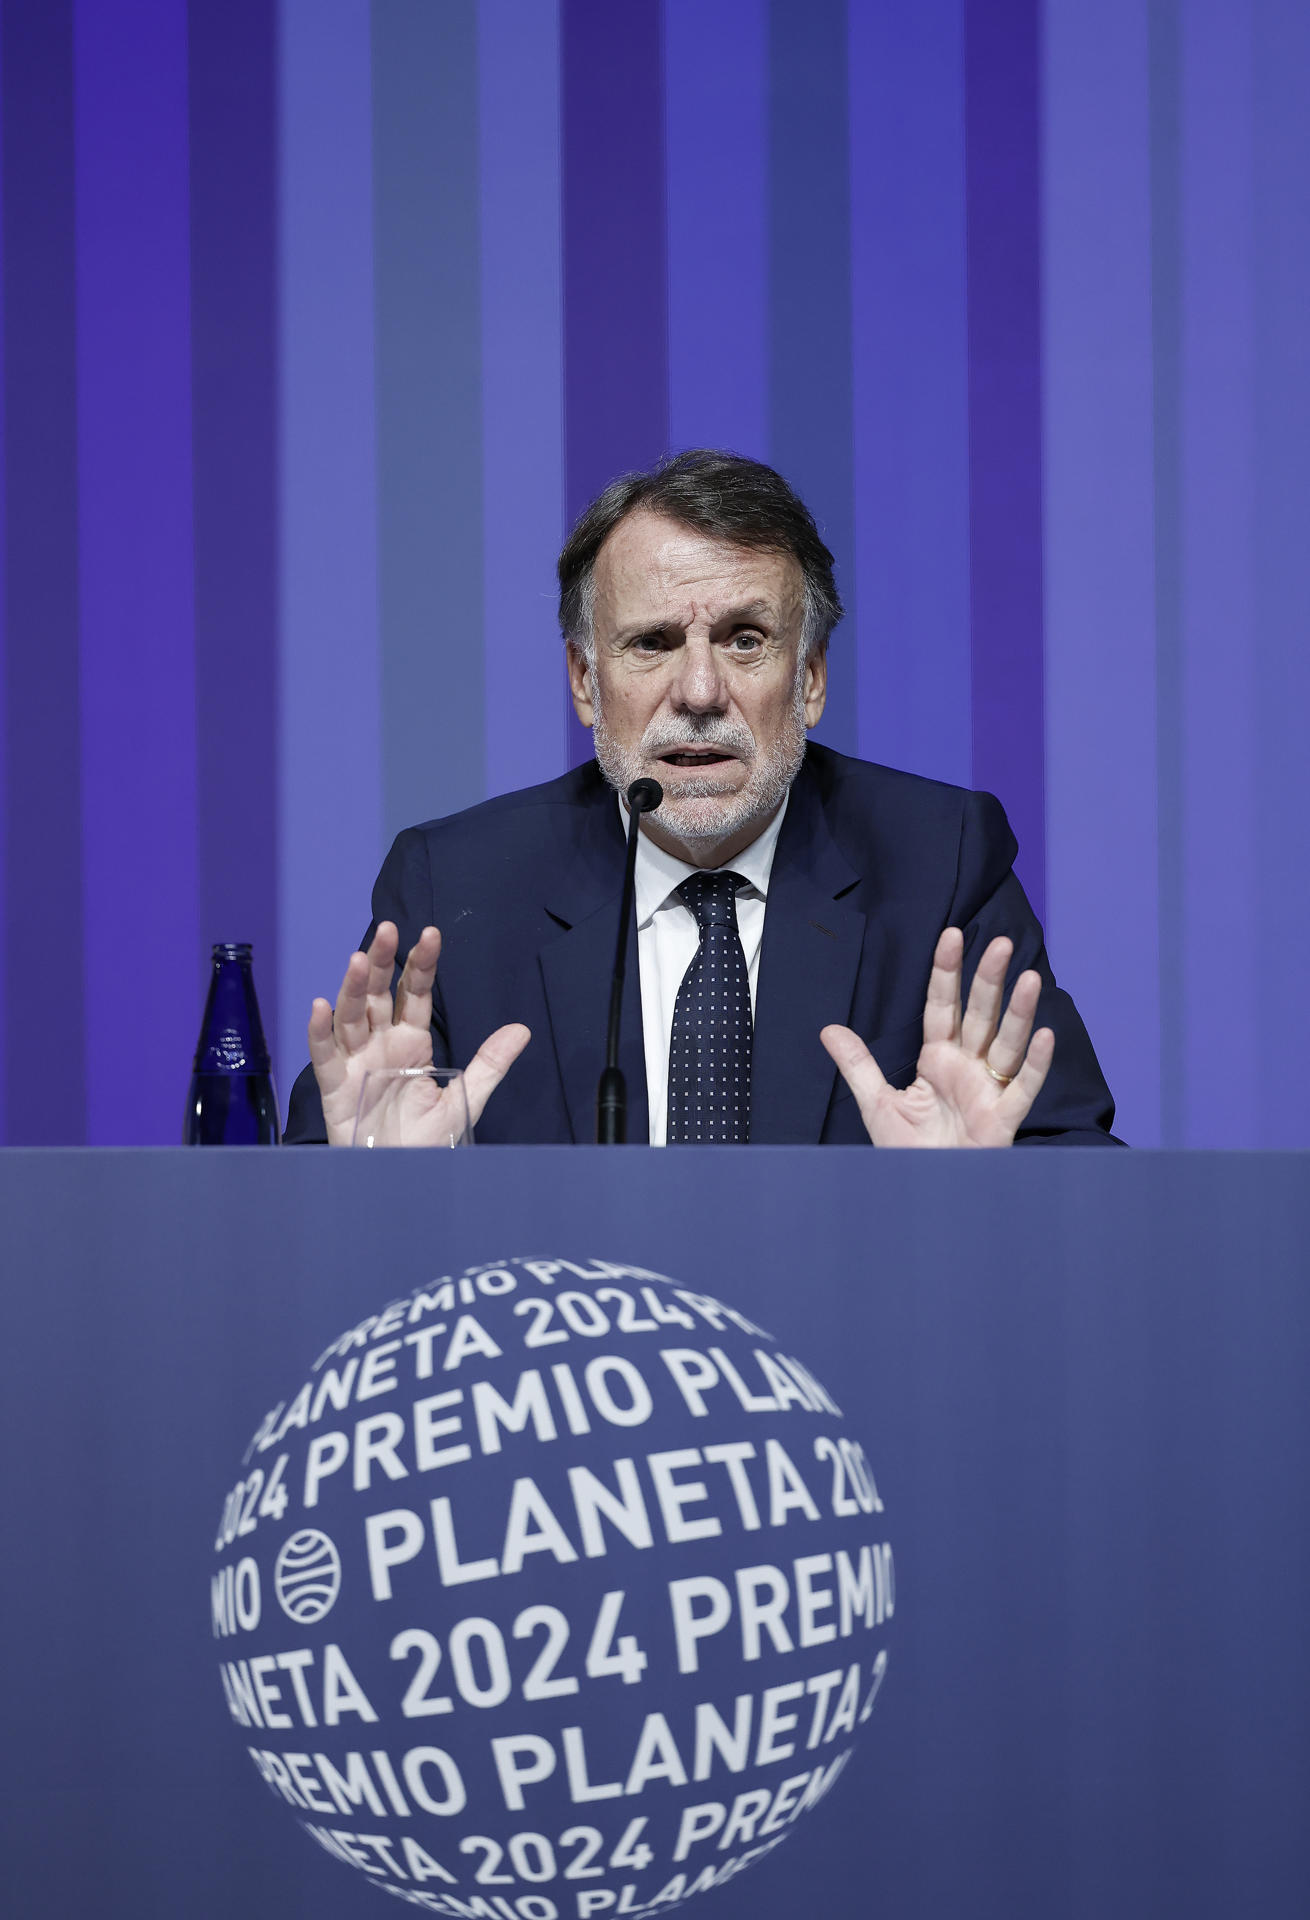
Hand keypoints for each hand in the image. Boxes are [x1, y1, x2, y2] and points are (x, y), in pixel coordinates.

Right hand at [308, 921, 529, 1145]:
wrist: (403, 1178)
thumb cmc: (428, 1140)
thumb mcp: (465, 1099)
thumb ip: (489, 1063)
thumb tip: (522, 1029)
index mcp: (412, 1042)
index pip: (416, 994)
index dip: (421, 965)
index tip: (430, 934)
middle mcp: (382, 1045)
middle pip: (380, 995)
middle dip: (384, 962)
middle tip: (388, 929)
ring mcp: (356, 1062)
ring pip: (351, 1016)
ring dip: (354, 988)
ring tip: (361, 959)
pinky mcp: (336, 1086)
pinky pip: (323, 1055)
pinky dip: (319, 1032)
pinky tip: (322, 1006)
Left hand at [820, 928, 1053, 1147]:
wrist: (925, 1192)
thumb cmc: (907, 1150)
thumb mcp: (876, 1103)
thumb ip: (858, 1064)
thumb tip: (828, 1029)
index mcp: (938, 1059)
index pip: (942, 1007)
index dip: (946, 973)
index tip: (949, 936)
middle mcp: (967, 1068)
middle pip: (980, 1016)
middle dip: (988, 980)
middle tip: (998, 943)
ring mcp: (988, 1090)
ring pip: (1007, 1043)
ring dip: (1020, 1013)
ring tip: (1030, 979)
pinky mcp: (1003, 1119)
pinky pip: (1023, 1088)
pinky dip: (1037, 1064)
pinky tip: (1046, 1036)